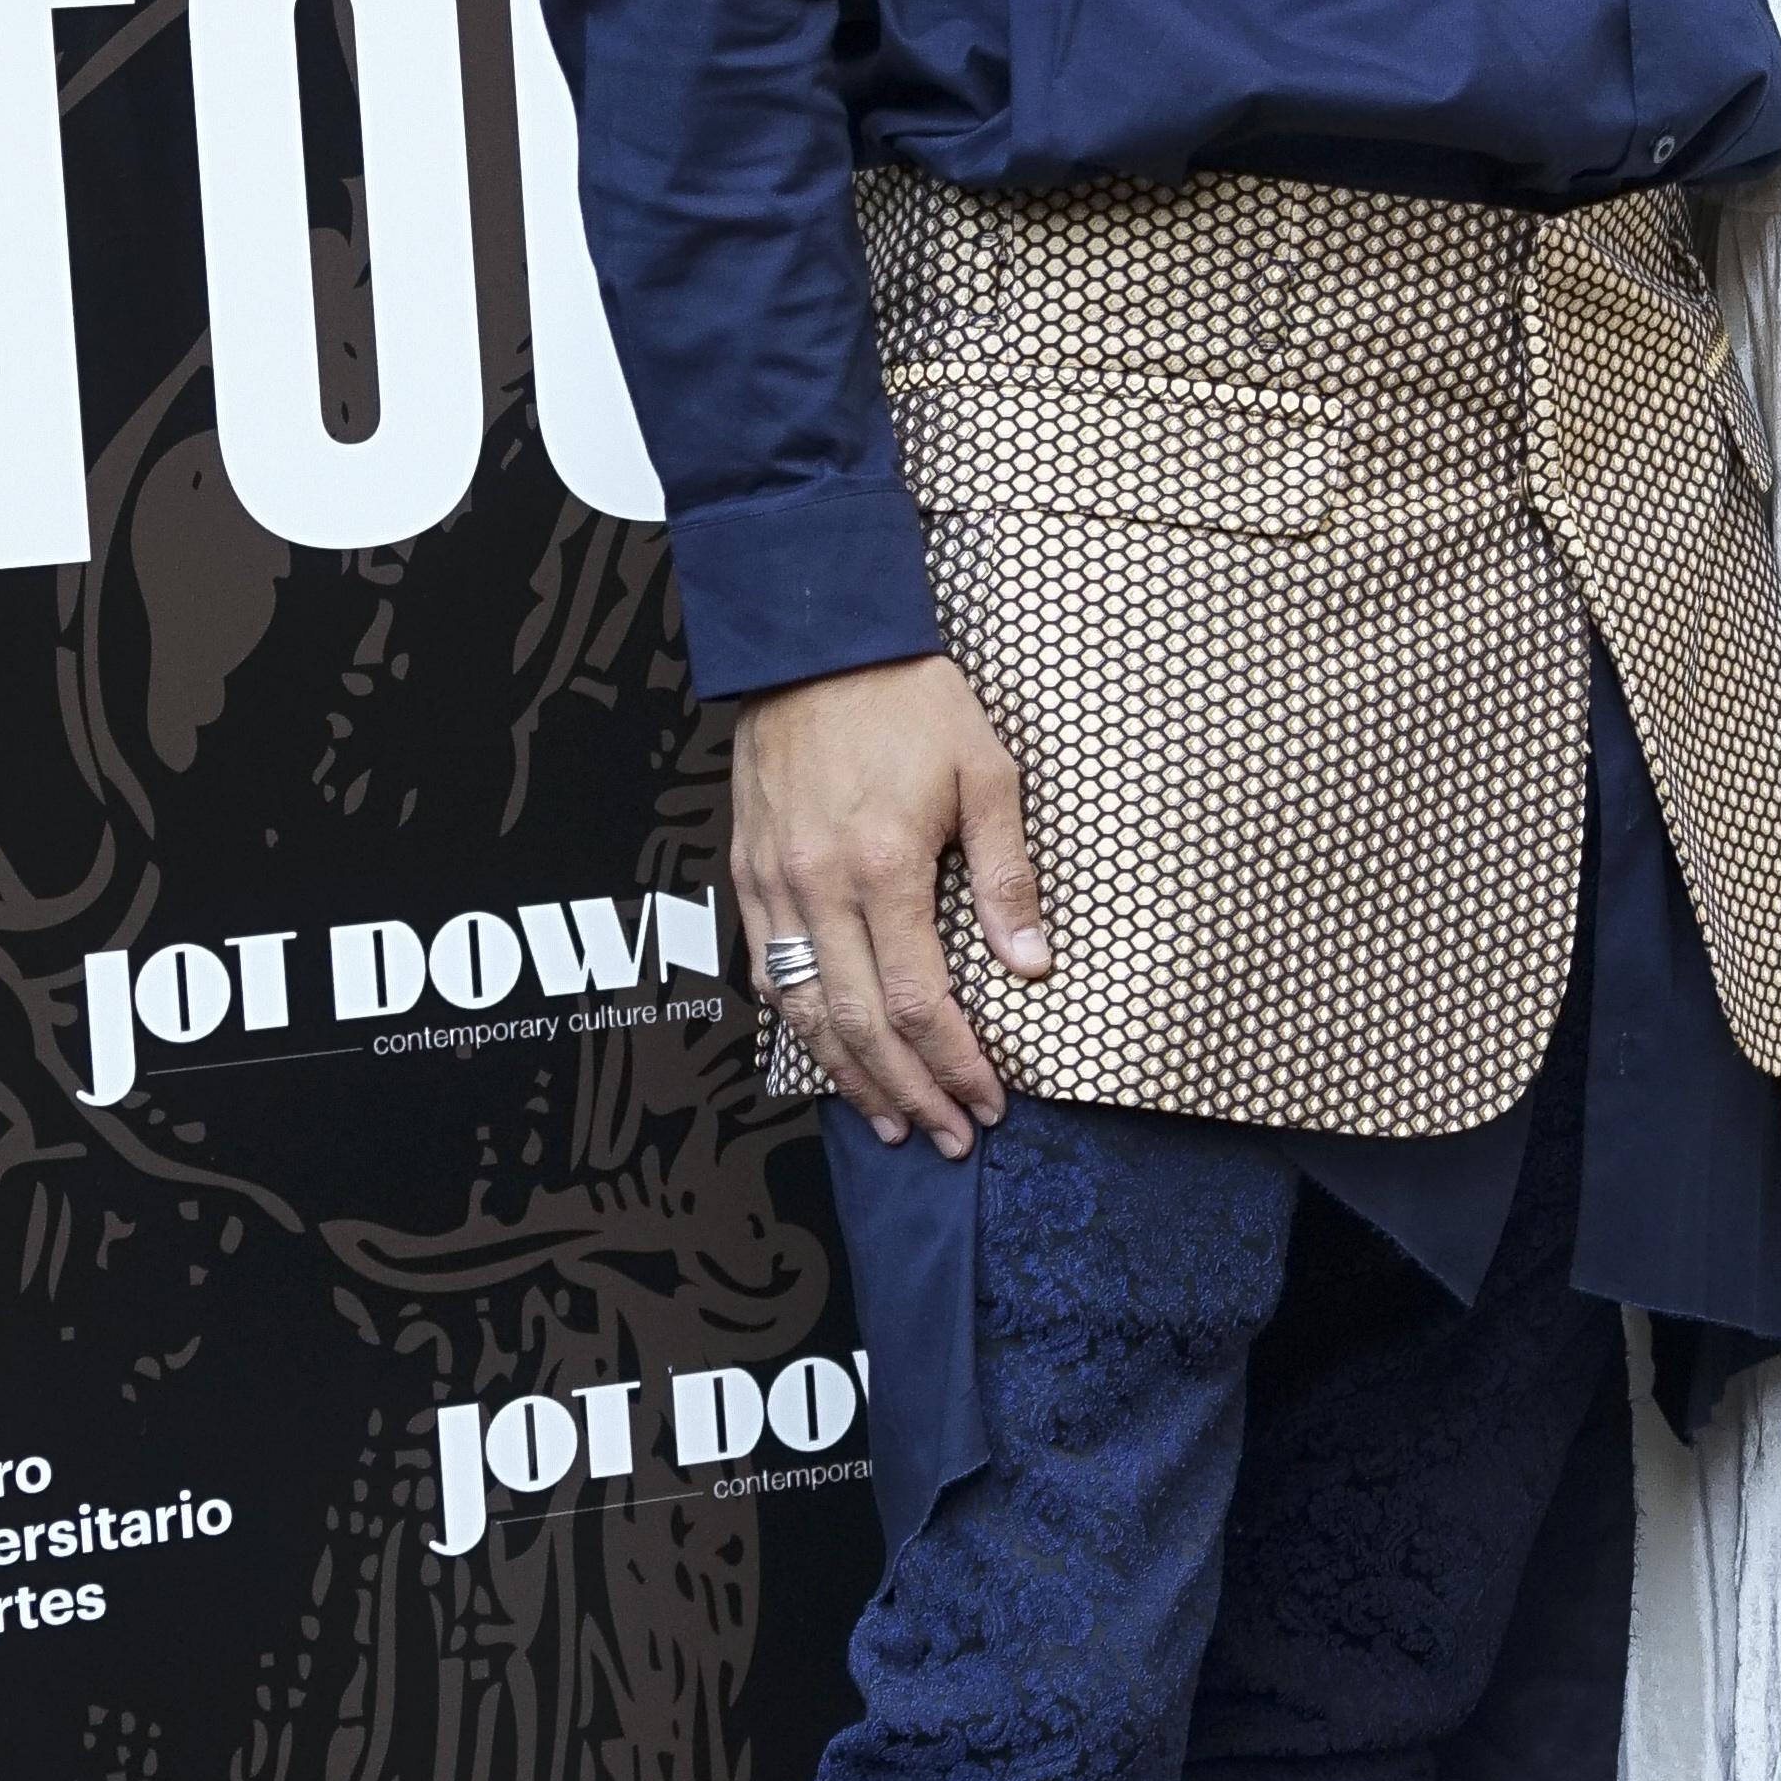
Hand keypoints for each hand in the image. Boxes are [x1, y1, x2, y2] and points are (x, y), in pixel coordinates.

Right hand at [730, 655, 1048, 1154]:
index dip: (957, 1065)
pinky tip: (831, 1056)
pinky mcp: (748, 873)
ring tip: (894, 1124)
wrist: (814, 642)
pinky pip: (767, 972)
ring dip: (852, 1078)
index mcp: (884, 866)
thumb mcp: (986, 771)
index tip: (991, 1102)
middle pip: (861, 1027)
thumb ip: (1008, 874)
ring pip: (805, 1013)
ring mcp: (774, 884)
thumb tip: (1032, 965)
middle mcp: (819, 887)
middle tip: (951, 1138)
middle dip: (909, 1095)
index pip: (922, 1002)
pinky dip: (799, 1027)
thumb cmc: (909, 700)